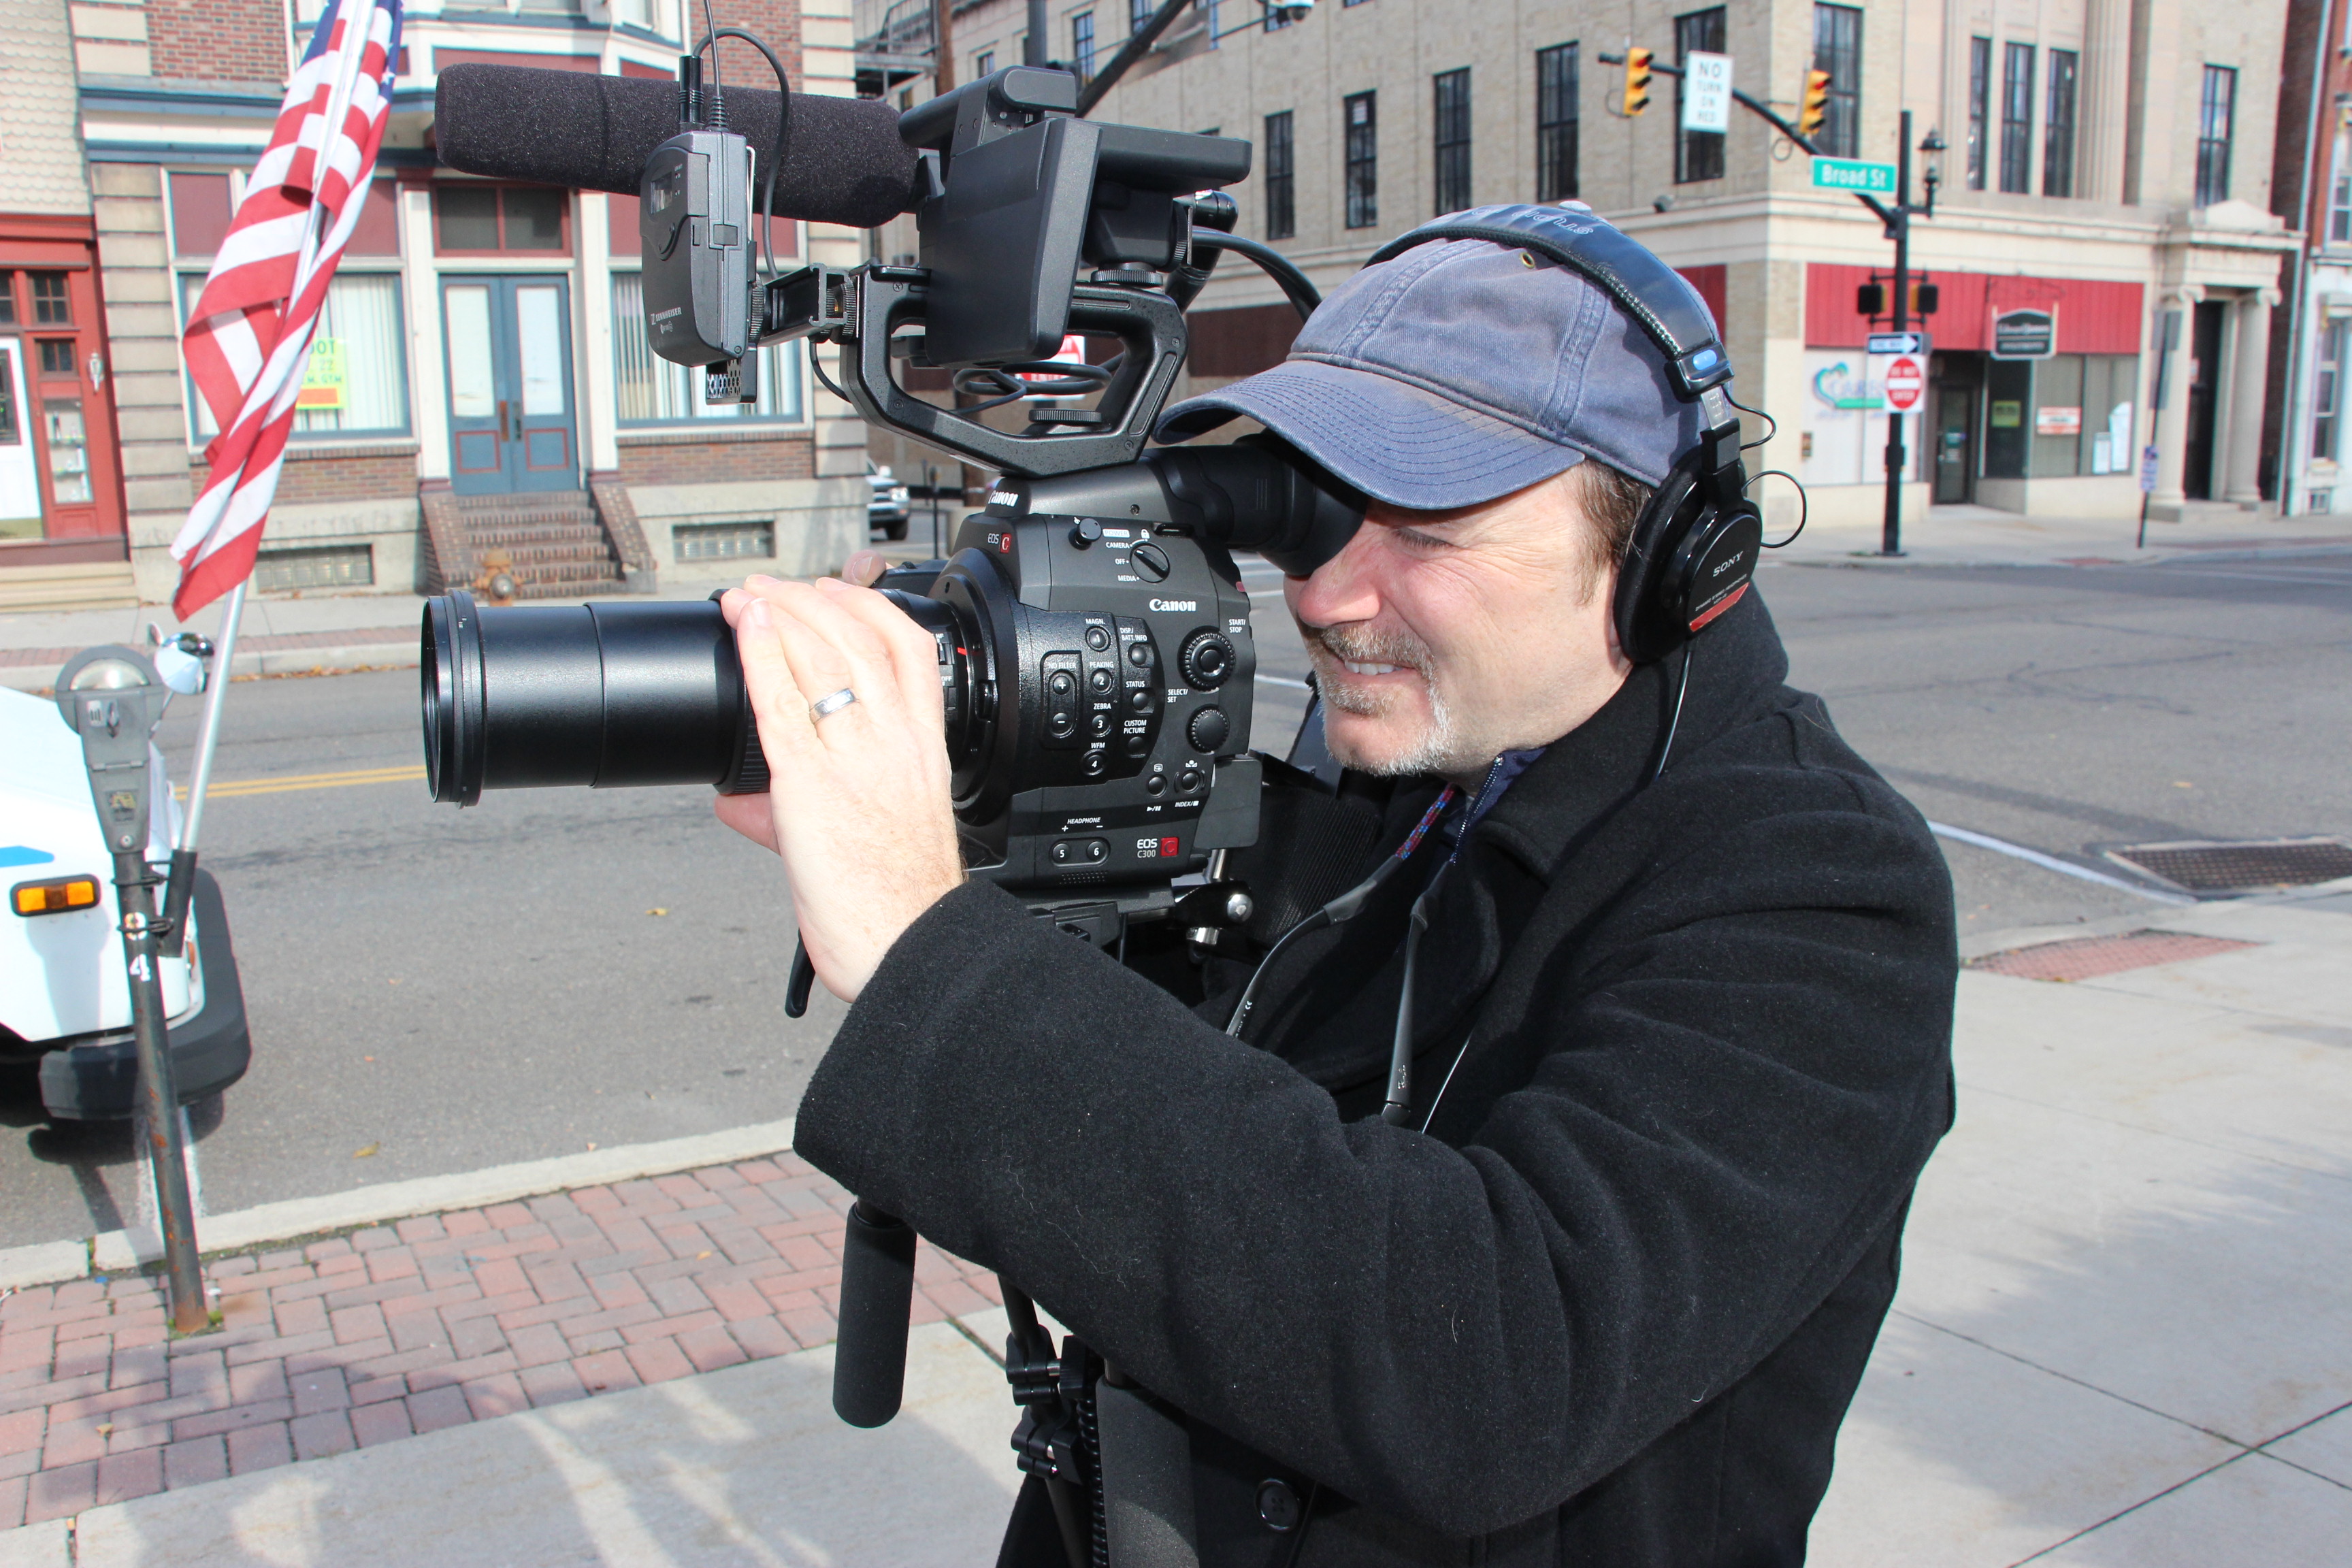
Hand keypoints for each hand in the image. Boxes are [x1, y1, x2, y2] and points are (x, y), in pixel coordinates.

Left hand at [713, 573, 963, 1001]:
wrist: (909, 944)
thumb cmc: (900, 900)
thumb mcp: (877, 834)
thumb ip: (799, 810)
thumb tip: (739, 801)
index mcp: (923, 749)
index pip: (909, 650)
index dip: (868, 607)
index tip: (834, 591)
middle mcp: (894, 743)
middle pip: (858, 639)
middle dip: (810, 599)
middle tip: (773, 587)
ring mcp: (854, 759)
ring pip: (821, 657)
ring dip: (779, 613)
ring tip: (748, 596)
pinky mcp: (810, 786)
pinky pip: (781, 704)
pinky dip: (761, 655)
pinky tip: (745, 628)